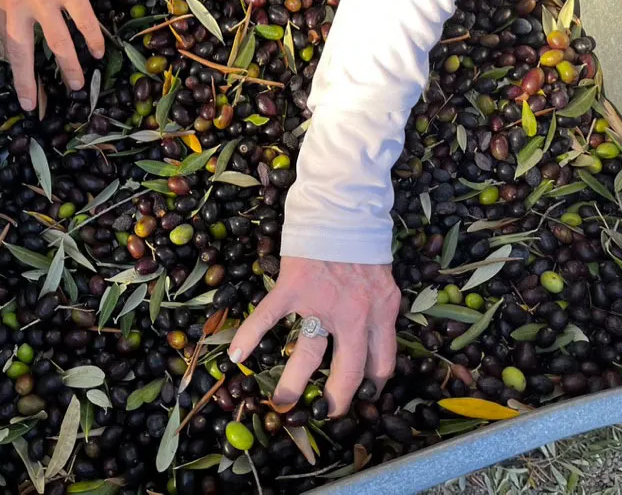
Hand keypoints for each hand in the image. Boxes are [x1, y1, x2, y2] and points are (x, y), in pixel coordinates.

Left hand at [0, 0, 104, 110]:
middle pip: (21, 51)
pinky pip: (82, 23)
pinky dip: (91, 39)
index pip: (2, 32)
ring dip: (69, 68)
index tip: (17, 69)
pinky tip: (98, 52)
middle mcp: (16, 0)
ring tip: (77, 86)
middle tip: (30, 104)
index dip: (11, 53)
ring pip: (57, 44)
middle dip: (26, 81)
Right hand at [229, 256, 399, 416]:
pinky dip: (250, 336)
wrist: (343, 208)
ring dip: (293, 383)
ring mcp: (323, 303)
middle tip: (326, 414)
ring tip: (282, 402)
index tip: (361, 396)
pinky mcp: (294, 288)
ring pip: (309, 355)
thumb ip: (378, 309)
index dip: (371, 385)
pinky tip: (236, 356)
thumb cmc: (363, 240)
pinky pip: (269, 318)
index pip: (382, 362)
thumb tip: (368, 332)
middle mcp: (356, 316)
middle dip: (337, 399)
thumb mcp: (384, 280)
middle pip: (349, 370)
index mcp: (382, 313)